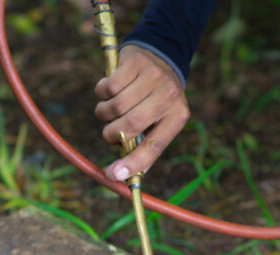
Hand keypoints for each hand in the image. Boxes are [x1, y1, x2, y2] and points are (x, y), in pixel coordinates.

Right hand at [94, 45, 189, 180]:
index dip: (134, 163)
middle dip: (112, 134)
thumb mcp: (159, 119)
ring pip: (116, 106)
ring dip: (104, 113)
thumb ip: (145, 144)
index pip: (155, 146)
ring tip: (109, 109)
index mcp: (178, 117)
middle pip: (130, 126)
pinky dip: (101, 92)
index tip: (113, 175)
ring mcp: (153, 77)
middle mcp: (169, 97)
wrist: (160, 55)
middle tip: (109, 133)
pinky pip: (108, 87)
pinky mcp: (136, 62)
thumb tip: (123, 175)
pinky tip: (108, 90)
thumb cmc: (155, 98)